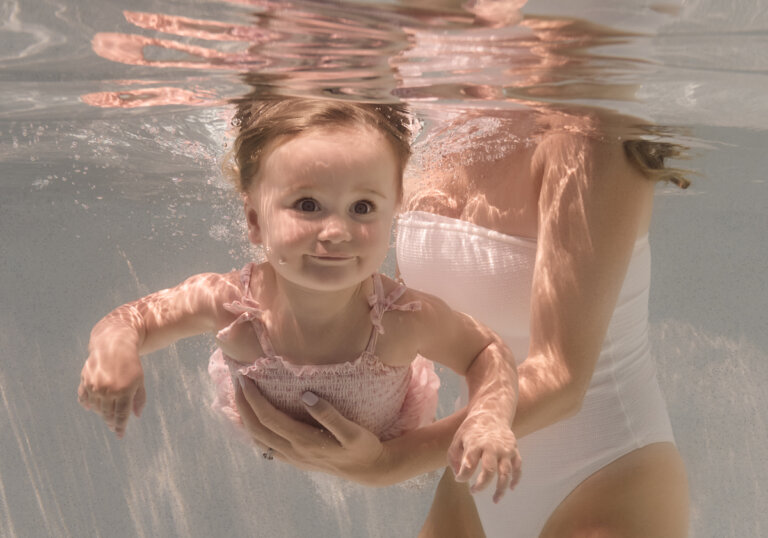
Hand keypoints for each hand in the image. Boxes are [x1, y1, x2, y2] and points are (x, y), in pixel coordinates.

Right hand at [77, 347, 145, 438]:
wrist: (114, 345)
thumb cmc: (131, 364)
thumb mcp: (139, 380)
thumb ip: (139, 399)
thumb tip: (136, 416)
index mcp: (124, 391)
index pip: (121, 416)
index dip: (120, 427)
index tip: (120, 435)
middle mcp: (108, 390)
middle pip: (108, 414)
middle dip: (111, 422)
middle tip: (113, 426)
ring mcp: (95, 386)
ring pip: (96, 408)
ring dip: (101, 413)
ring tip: (106, 413)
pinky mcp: (85, 381)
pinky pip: (84, 398)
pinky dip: (87, 404)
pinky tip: (91, 407)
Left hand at [234, 376, 387, 485]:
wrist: (368, 470)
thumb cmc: (362, 447)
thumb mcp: (352, 431)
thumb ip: (329, 415)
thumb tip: (306, 396)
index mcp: (304, 441)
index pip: (269, 418)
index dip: (254, 398)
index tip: (246, 378)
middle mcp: (293, 451)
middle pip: (257, 428)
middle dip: (243, 404)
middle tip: (238, 381)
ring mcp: (292, 457)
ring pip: (258, 439)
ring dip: (244, 418)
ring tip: (239, 397)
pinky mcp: (294, 460)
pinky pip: (265, 446)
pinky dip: (253, 431)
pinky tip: (251, 420)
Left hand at [448, 414, 521, 502]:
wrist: (492, 413)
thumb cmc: (472, 429)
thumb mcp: (458, 438)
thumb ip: (454, 456)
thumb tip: (458, 475)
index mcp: (475, 443)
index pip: (468, 464)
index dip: (463, 476)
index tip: (459, 479)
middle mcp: (491, 447)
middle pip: (489, 470)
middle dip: (481, 485)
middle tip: (473, 491)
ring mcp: (505, 449)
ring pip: (506, 473)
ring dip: (501, 489)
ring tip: (495, 500)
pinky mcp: (514, 450)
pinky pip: (518, 467)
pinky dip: (516, 479)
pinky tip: (511, 488)